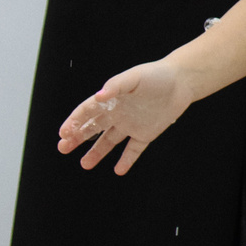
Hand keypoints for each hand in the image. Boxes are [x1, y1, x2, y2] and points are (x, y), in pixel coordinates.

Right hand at [58, 60, 190, 175]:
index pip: (87, 112)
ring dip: (96, 152)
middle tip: (63, 148)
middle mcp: (118, 113)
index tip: (63, 133)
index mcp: (111, 99)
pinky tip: (119, 170)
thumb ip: (116, 85)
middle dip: (77, 138)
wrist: (182, 81)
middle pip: (93, 128)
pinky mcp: (146, 134)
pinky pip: (134, 149)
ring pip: (109, 141)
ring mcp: (131, 125)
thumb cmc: (156, 75)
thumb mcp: (134, 77)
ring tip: (85, 164)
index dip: (74, 121)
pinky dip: (127, 160)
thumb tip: (99, 96)